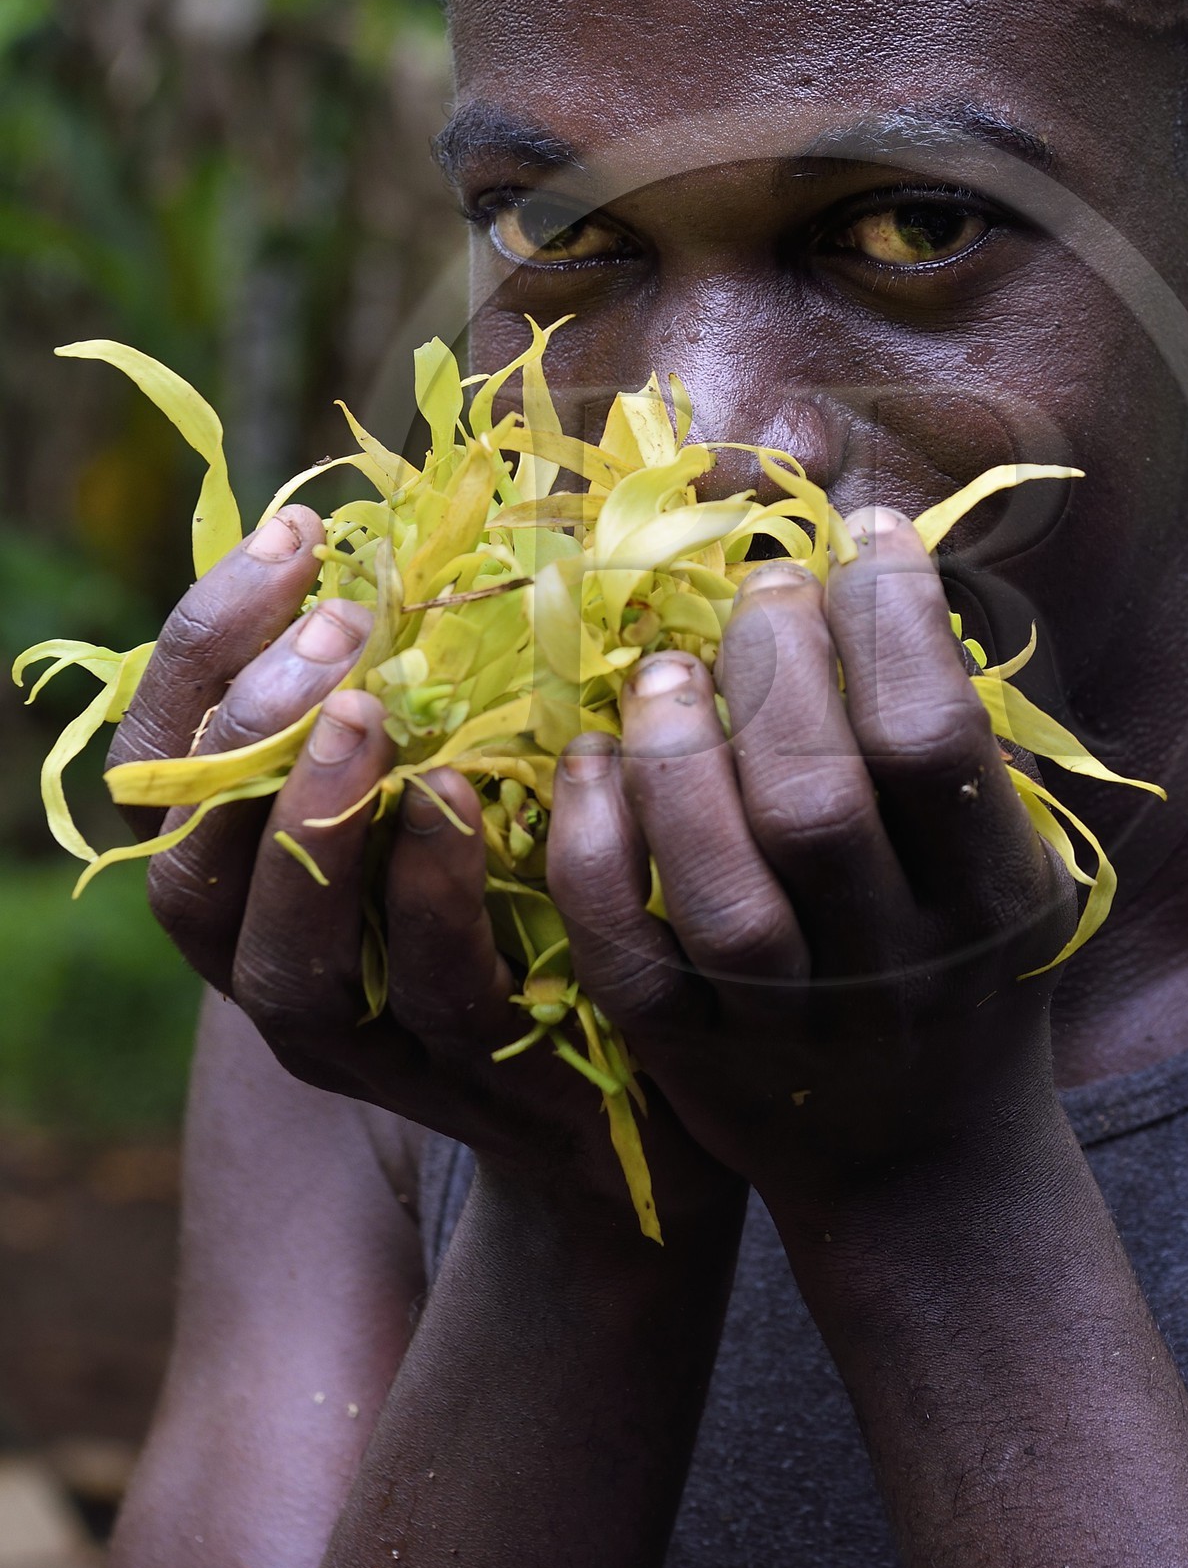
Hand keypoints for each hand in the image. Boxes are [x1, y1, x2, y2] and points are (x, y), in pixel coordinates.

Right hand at [111, 507, 738, 1236]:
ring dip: (315, 820)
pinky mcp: (471, 1081)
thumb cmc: (539, 874)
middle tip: (332, 629)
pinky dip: (435, 891)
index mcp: (250, 874)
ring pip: (285, 961)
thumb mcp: (463, 758)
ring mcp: (364, 1041)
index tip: (296, 533)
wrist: (642, 1069)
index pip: (165, 761)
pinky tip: (468, 796)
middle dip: (244, 735)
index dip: (207, 644)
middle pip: (192, 873)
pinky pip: (432, 996)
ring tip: (366, 708)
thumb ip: (425, 668)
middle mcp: (273, 966)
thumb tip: (454, 486)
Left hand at [545, 508, 1077, 1231]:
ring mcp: (786, 1025)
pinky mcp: (688, 1058)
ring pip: (721, 885)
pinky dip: (597, 843)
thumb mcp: (1007, 860)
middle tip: (761, 588)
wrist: (920, 1163)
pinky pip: (625, 949)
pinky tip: (593, 757)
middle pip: (818, 802)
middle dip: (779, 666)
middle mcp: (897, 971)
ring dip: (681, 750)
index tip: (860, 536)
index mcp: (996, 903)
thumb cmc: (963, 961)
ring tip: (668, 664)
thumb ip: (957, 738)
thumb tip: (881, 563)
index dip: (890, 616)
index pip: (935, 739)